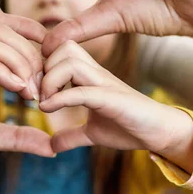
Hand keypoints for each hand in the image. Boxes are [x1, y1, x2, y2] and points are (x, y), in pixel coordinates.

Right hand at [0, 24, 50, 172]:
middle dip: (29, 56)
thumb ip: (10, 137)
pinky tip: (17, 90)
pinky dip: (2, 72)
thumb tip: (48, 146)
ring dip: (19, 62)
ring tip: (33, 90)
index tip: (45, 87)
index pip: (2, 40)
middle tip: (44, 88)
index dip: (30, 57)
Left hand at [38, 40, 192, 172]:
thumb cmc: (129, 127)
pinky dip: (60, 98)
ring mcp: (104, 83)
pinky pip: (81, 91)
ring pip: (70, 62)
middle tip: (36, 93)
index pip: (60, 51)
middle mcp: (96, 73)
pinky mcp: (112, 98)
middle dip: (43, 68)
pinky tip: (48, 109)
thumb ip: (71, 135)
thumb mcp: (92, 133)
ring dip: (50, 81)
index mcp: (90, 75)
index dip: (41, 66)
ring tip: (44, 102)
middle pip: (63, 48)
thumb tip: (52, 145)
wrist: (159, 133)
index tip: (33, 90)